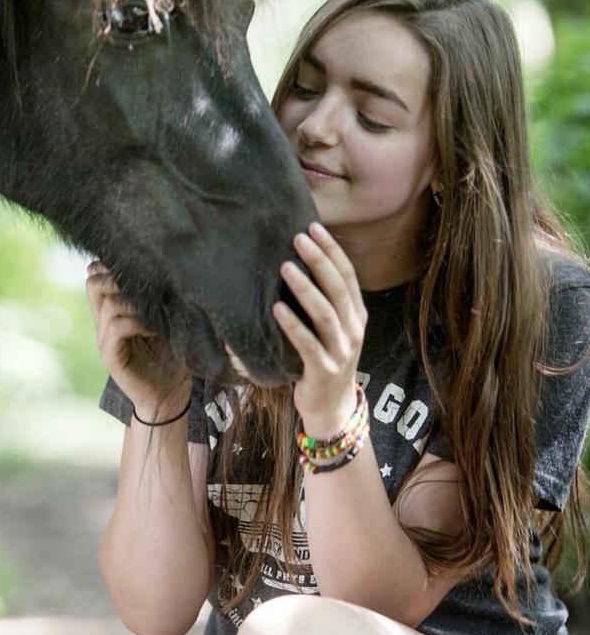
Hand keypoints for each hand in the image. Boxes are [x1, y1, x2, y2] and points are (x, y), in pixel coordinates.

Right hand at [86, 262, 190, 418]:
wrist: (169, 398)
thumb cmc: (172, 358)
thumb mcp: (167, 321)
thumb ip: (159, 299)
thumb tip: (170, 268)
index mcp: (113, 312)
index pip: (96, 277)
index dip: (112, 265)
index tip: (140, 267)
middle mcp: (103, 323)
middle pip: (93, 283)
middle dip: (117, 276)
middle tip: (145, 285)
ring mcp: (104, 340)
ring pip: (107, 304)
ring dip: (134, 301)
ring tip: (155, 311)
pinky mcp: (110, 357)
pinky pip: (116, 328)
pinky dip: (136, 322)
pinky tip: (154, 329)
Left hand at [272, 223, 366, 437]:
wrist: (330, 407)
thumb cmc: (323, 358)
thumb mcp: (332, 329)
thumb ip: (323, 301)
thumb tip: (296, 261)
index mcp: (357, 316)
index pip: (348, 276)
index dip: (332, 251)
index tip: (314, 227)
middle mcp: (353, 331)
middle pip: (338, 289)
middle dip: (319, 261)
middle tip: (299, 238)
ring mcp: (341, 351)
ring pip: (325, 314)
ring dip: (305, 289)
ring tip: (285, 267)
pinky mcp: (324, 370)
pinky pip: (307, 344)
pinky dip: (292, 325)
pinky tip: (276, 308)